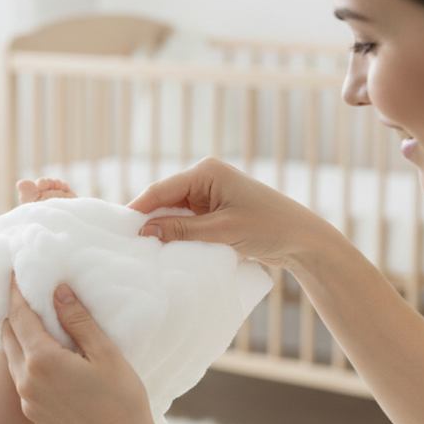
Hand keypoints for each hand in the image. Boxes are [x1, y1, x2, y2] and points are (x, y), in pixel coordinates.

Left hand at [0, 278, 162, 423]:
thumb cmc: (122, 401)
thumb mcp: (105, 353)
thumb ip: (78, 320)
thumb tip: (57, 291)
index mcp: (41, 360)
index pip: (19, 316)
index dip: (16, 292)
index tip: (14, 274)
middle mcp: (26, 380)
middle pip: (8, 335)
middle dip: (14, 313)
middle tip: (24, 293)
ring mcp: (27, 400)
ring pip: (12, 358)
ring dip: (18, 337)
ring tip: (35, 321)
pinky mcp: (34, 415)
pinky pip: (21, 379)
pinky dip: (26, 360)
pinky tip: (45, 356)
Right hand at [128, 156, 332, 268]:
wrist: (304, 239)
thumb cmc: (268, 227)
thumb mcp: (222, 231)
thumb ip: (181, 230)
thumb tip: (145, 231)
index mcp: (206, 172)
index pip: (160, 190)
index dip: (138, 210)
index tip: (119, 232)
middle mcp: (205, 178)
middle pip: (164, 200)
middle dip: (149, 221)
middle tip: (128, 245)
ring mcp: (210, 195)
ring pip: (174, 213)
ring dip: (164, 230)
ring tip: (144, 251)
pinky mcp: (216, 211)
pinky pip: (188, 222)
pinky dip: (179, 235)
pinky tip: (168, 251)